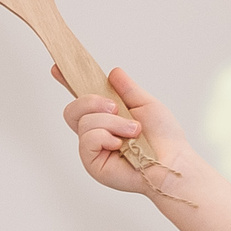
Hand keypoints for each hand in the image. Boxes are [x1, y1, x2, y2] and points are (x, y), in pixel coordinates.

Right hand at [58, 64, 199, 195]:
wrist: (172, 162)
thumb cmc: (166, 140)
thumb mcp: (146, 105)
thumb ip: (127, 89)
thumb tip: (113, 72)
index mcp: (108, 117)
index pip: (83, 99)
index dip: (68, 83)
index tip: (58, 68)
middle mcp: (97, 133)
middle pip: (73, 109)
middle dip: (92, 102)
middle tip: (116, 107)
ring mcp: (93, 149)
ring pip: (83, 122)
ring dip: (111, 122)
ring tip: (133, 131)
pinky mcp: (93, 163)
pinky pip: (87, 139)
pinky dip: (105, 136)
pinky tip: (121, 144)